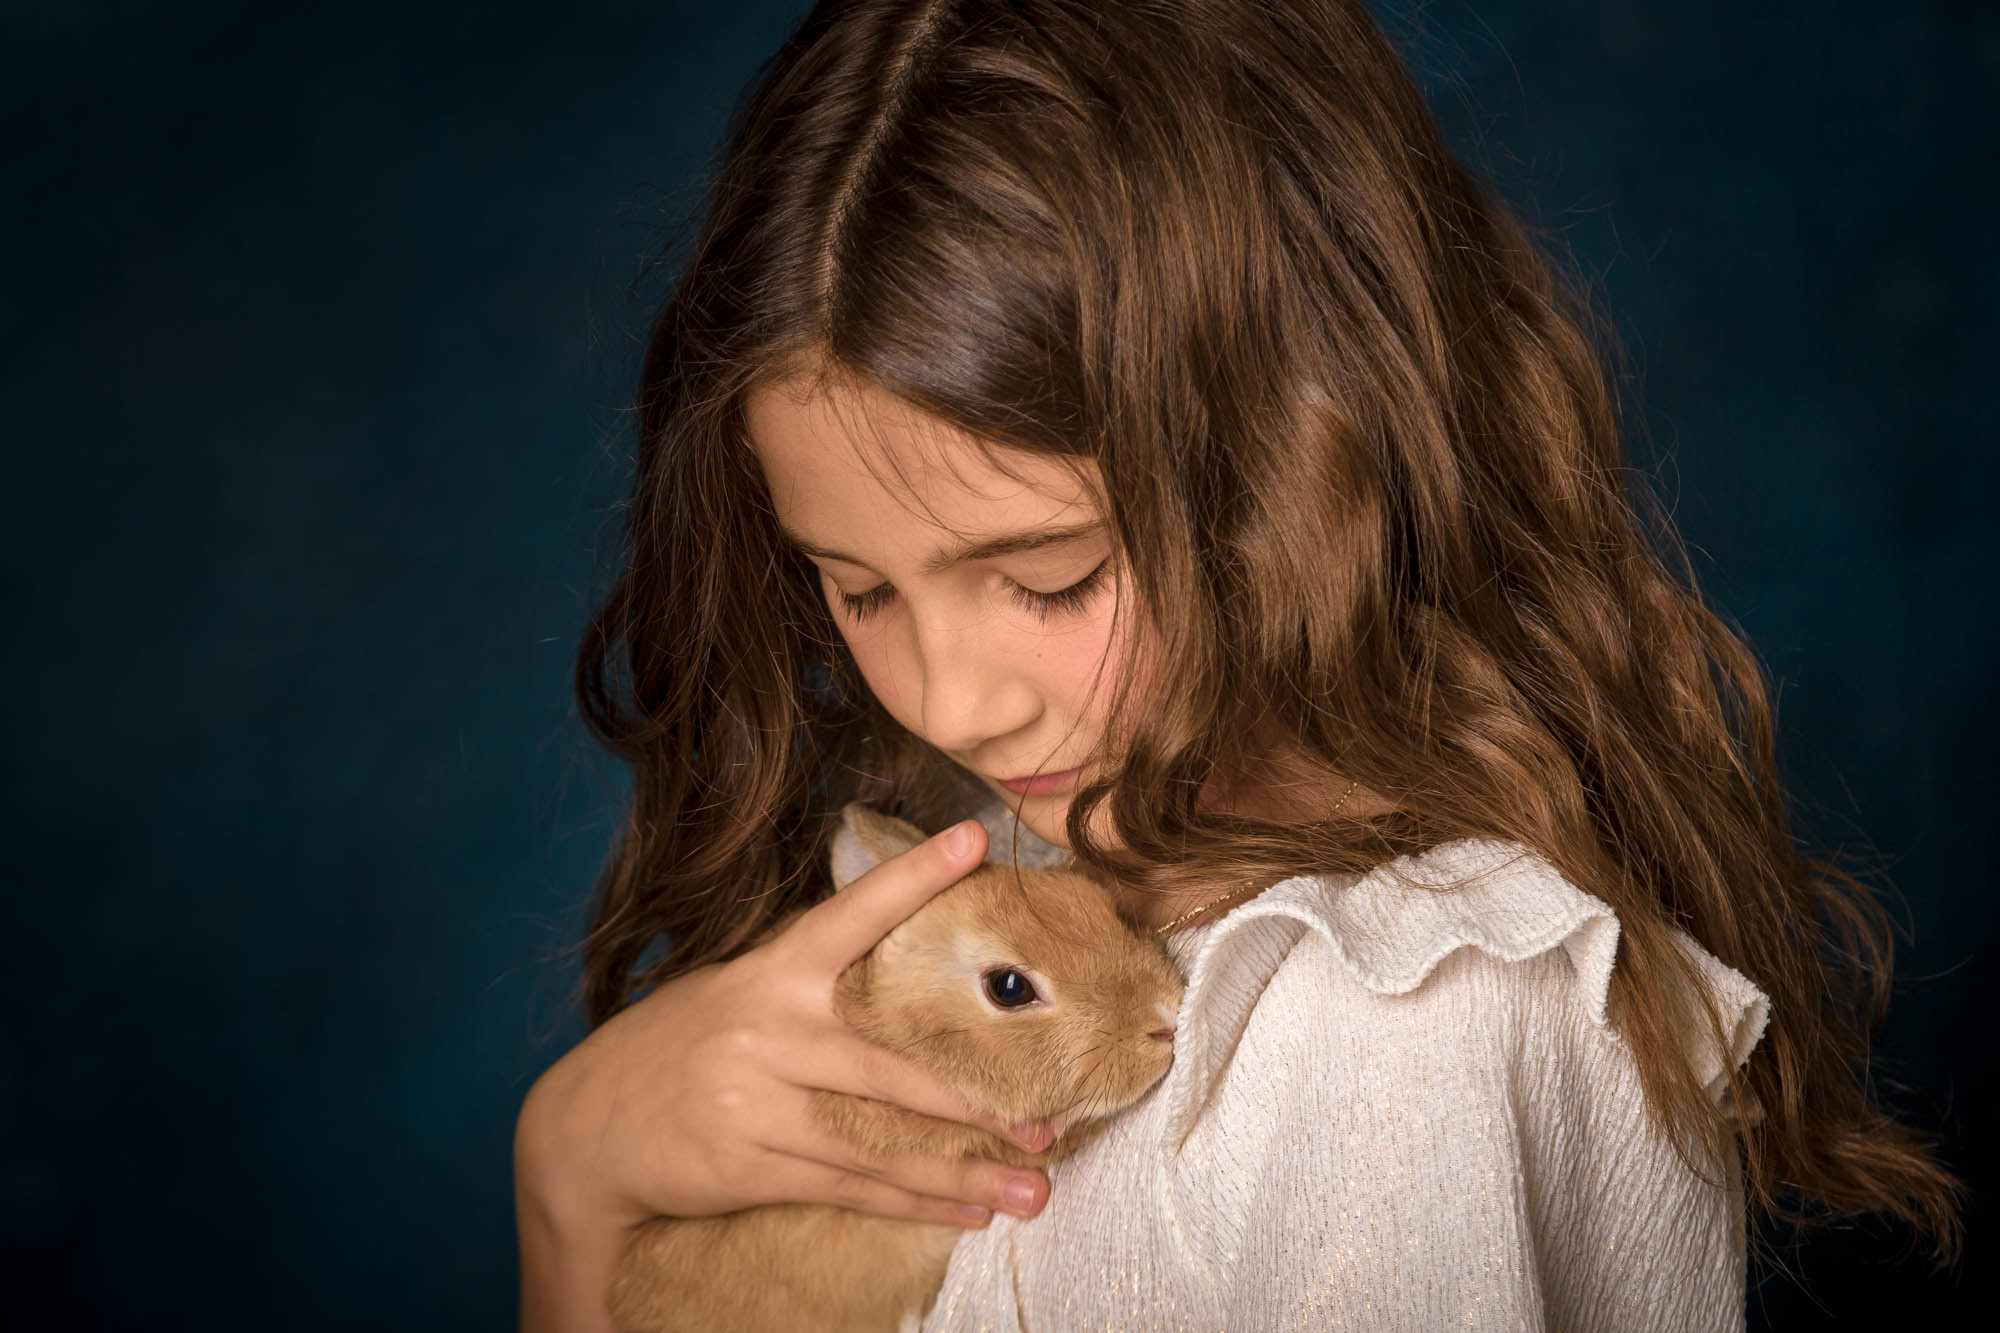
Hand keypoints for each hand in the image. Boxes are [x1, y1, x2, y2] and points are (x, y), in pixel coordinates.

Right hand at [515, 817, 1053, 1244]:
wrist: (584, 1129)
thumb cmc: (677, 1049)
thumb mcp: (731, 994)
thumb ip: (806, 984)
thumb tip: (901, 969)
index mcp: (770, 973)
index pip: (851, 913)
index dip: (912, 875)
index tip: (972, 838)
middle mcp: (770, 1031)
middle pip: (893, 1066)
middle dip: (977, 1099)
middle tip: (1049, 1114)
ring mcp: (758, 1101)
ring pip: (881, 1143)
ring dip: (963, 1170)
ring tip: (1034, 1185)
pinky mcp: (751, 1164)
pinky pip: (851, 1186)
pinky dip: (914, 1202)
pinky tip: (966, 1210)